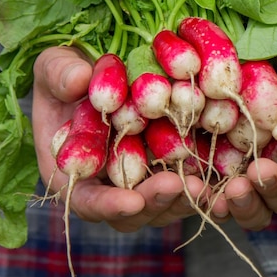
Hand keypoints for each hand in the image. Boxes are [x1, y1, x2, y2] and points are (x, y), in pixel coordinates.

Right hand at [32, 46, 206, 231]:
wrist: (98, 69)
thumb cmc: (66, 71)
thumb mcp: (54, 66)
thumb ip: (58, 73)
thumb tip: (79, 80)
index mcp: (73, 169)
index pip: (87, 200)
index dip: (107, 205)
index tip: (131, 201)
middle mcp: (108, 182)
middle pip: (132, 211)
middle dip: (154, 202)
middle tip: (176, 186)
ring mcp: (141, 176)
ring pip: (163, 203)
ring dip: (183, 198)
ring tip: (203, 185)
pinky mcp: (168, 163)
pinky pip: (186, 181)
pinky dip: (203, 182)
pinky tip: (222, 175)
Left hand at [207, 47, 276, 228]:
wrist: (269, 41)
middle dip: (273, 190)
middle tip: (259, 173)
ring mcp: (251, 169)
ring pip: (251, 202)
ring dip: (242, 202)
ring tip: (230, 190)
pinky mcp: (220, 163)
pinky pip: (214, 191)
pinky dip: (208, 196)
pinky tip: (201, 191)